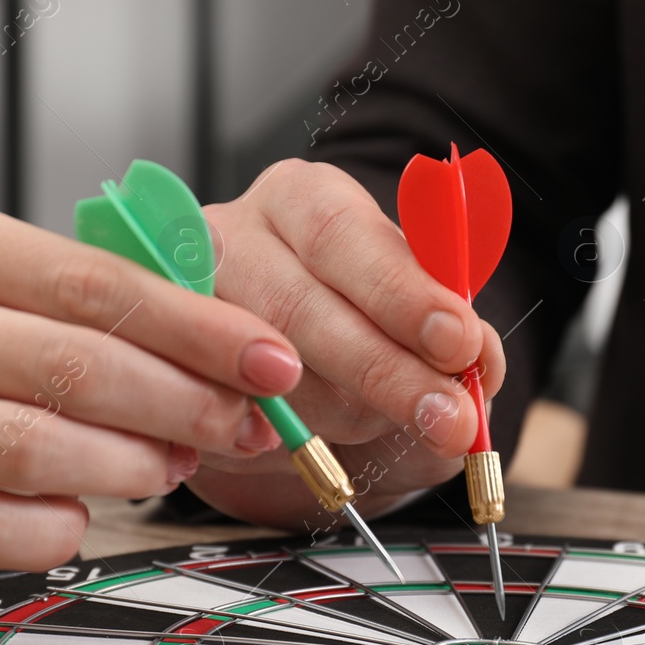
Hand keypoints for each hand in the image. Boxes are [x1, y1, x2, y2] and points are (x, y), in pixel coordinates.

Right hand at [0, 192, 304, 569]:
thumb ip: (86, 301)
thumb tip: (222, 357)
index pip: (94, 286)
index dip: (200, 331)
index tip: (271, 361)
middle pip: (73, 368)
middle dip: (183, 406)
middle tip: (240, 426)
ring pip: (31, 450)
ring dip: (128, 468)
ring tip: (167, 467)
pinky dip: (52, 527)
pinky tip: (81, 514)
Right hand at [191, 159, 505, 528]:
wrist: (284, 359)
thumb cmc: (356, 318)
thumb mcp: (415, 311)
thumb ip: (454, 333)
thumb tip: (479, 361)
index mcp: (301, 198)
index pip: (343, 235)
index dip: (402, 293)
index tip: (456, 341)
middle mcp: (232, 239)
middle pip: (297, 308)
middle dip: (385, 373)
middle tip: (447, 418)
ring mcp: (183, 307)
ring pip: (261, 374)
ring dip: (340, 417)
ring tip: (387, 425)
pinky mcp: (165, 373)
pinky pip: (225, 422)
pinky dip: (283, 446)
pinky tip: (318, 446)